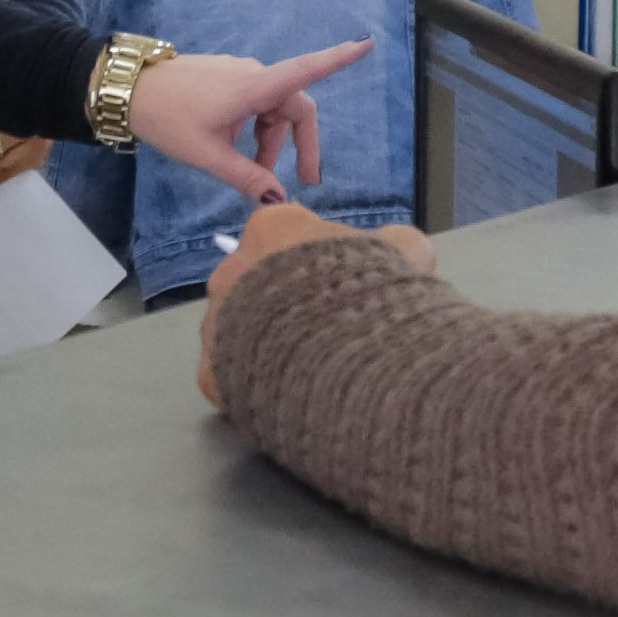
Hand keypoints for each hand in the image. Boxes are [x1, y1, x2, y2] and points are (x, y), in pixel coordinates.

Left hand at [127, 39, 370, 202]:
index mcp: (252, 87)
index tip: (366, 44)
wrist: (128, 89)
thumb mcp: (207, 154)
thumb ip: (245, 176)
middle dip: (300, 144)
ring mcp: (239, 75)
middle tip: (303, 180)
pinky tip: (238, 152)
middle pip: (294, 107)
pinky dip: (256, 130)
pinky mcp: (226, 79)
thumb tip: (278, 200)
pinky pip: (255, 105)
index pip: (305, 71)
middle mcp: (252, 75)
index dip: (338, 59)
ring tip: (255, 175)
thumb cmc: (166, 117)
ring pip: (273, 110)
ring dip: (272, 142)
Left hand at [196, 201, 435, 399]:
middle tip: (326, 323)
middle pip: (256, 279)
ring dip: (266, 338)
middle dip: (286, 299)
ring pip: (238, 326)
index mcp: (271, 228)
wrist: (355, 367)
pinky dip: (256, 379)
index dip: (316, 257)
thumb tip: (401, 246)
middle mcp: (231, 269)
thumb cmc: (376, 298)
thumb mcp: (406, 252)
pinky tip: (288, 387)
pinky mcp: (212, 373)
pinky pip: (232, 372)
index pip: (284, 231)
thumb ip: (394, 243)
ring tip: (309, 360)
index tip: (339, 278)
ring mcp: (215, 322)